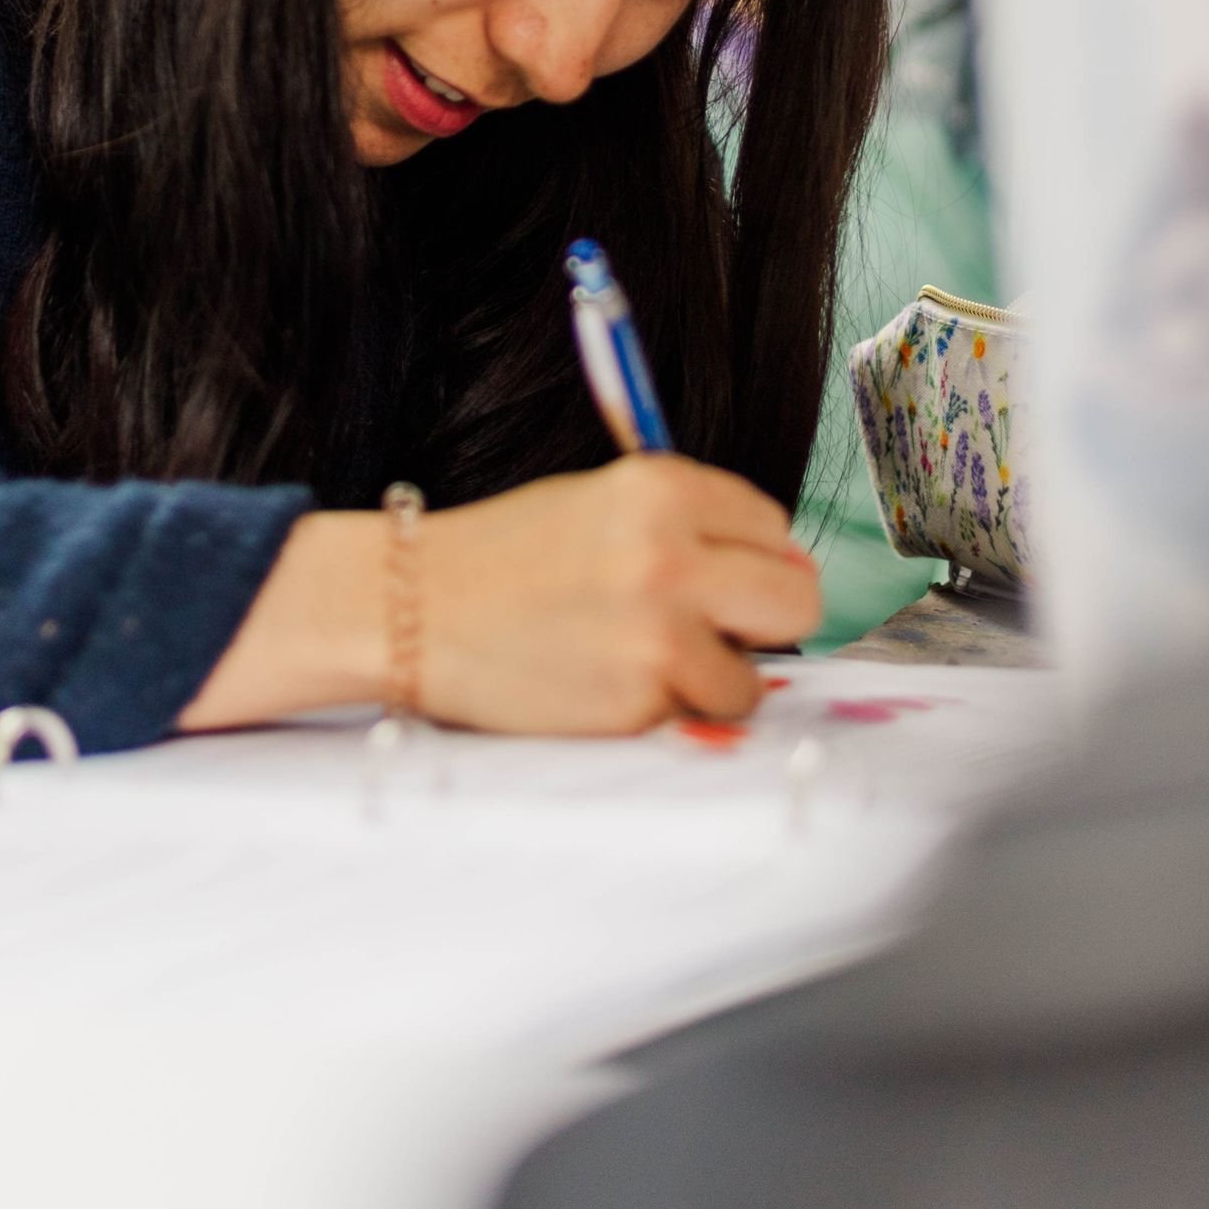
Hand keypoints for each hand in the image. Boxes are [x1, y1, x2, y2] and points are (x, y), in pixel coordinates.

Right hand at [177, 453, 820, 736]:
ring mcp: (655, 637)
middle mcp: (670, 557)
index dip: (752, 556)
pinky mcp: (634, 705)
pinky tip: (605, 682)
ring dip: (710, 679)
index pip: (773, 526)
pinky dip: (661, 712)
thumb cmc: (503, 557)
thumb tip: (786, 570)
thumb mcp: (600, 503)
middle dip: (768, 620)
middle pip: (795, 602)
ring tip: (640, 659)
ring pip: (751, 679)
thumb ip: (692, 527)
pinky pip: (690, 719)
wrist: (412, 609)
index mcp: (662, 489)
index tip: (724, 574)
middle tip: (725, 628)